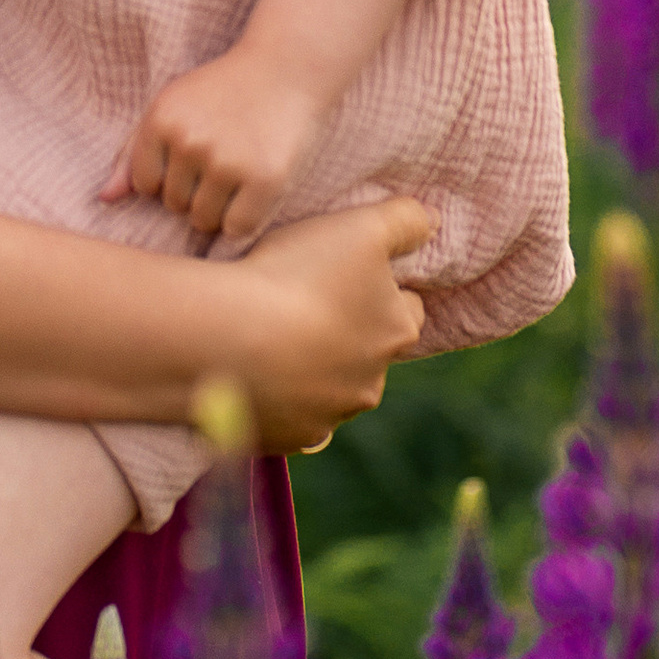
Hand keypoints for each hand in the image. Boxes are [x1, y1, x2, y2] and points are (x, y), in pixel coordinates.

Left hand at [101, 42, 324, 247]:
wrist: (288, 68)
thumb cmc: (223, 91)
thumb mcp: (171, 106)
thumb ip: (133, 152)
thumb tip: (105, 199)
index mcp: (161, 120)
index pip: (145, 184)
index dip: (168, 176)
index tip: (192, 156)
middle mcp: (190, 142)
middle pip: (174, 205)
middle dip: (194, 191)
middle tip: (223, 157)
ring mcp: (227, 162)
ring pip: (204, 221)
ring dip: (219, 208)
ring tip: (239, 171)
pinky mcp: (265, 180)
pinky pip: (237, 228)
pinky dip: (245, 218)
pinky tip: (255, 189)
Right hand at [197, 200, 429, 456]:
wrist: (227, 340)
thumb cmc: (298, 276)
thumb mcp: (361, 227)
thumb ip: (405, 220)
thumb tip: (432, 223)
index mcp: (396, 333)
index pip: (407, 307)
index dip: (380, 287)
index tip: (346, 273)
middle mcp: (371, 384)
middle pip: (368, 353)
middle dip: (347, 334)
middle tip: (303, 302)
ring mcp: (328, 417)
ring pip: (330, 390)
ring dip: (312, 368)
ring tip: (270, 336)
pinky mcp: (288, 438)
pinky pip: (291, 418)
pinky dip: (280, 400)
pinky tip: (255, 373)